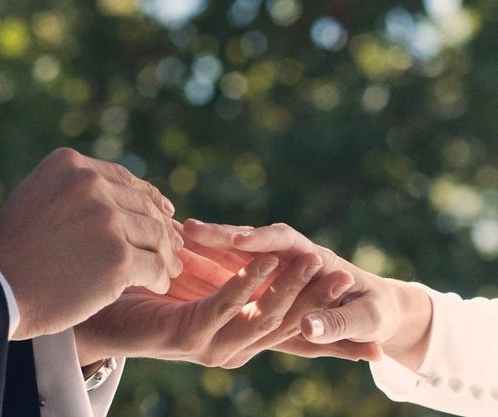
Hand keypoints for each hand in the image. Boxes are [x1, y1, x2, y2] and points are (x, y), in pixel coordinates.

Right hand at [0, 148, 182, 339]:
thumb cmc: (10, 251)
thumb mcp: (38, 197)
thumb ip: (76, 191)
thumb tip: (121, 198)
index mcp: (71, 165)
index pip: (125, 179)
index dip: (149, 197)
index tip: (164, 212)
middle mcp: (91, 185)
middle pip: (143, 206)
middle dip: (162, 227)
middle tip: (174, 244)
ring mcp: (106, 220)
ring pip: (154, 234)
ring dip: (165, 253)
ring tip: (170, 268)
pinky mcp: (117, 257)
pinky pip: (154, 264)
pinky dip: (160, 276)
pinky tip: (158, 284)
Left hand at [74, 241, 374, 368]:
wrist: (103, 320)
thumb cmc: (152, 300)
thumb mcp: (200, 286)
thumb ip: (229, 278)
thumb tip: (256, 260)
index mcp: (239, 339)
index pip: (291, 329)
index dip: (325, 317)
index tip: (356, 293)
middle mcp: (231, 349)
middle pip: (286, 326)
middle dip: (318, 303)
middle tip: (349, 277)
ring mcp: (210, 346)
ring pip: (263, 318)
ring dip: (291, 290)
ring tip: (318, 263)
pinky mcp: (187, 334)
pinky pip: (225, 305)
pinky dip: (248, 283)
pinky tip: (264, 261)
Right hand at [183, 220, 431, 370]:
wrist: (378, 309)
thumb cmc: (376, 312)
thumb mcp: (366, 319)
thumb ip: (338, 324)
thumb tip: (308, 326)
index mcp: (314, 257)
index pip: (284, 241)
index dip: (261, 240)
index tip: (238, 240)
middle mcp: (290, 256)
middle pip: (250, 240)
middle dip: (221, 234)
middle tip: (189, 230)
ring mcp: (273, 265)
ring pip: (235, 251)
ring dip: (209, 244)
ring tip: (177, 237)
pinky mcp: (263, 278)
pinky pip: (231, 264)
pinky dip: (209, 257)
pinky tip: (182, 254)